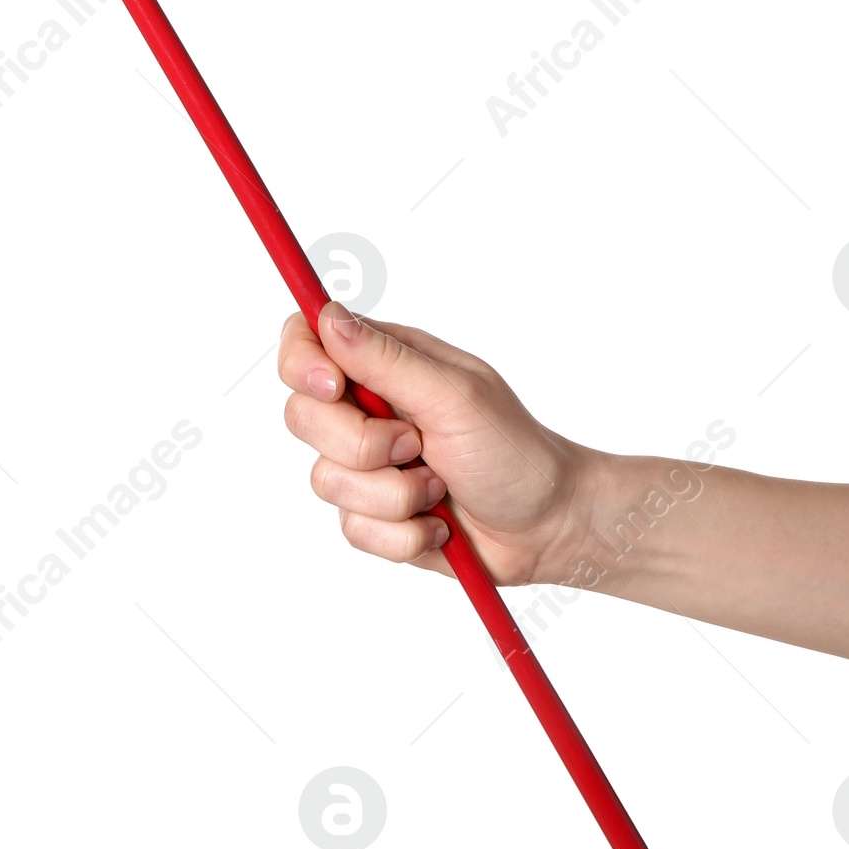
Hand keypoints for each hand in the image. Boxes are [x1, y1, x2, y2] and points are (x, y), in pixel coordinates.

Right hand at [279, 304, 596, 585]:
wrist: (547, 528)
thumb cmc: (514, 451)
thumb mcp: (454, 395)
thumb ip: (385, 358)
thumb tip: (328, 315)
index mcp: (384, 363)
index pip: (304, 342)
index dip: (302, 362)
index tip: (334, 388)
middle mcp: (366, 409)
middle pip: (302, 416)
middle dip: (362, 445)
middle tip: (416, 444)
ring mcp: (366, 464)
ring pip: (324, 480)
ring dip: (393, 494)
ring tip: (438, 487)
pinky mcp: (372, 513)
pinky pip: (352, 528)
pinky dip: (402, 532)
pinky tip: (437, 522)